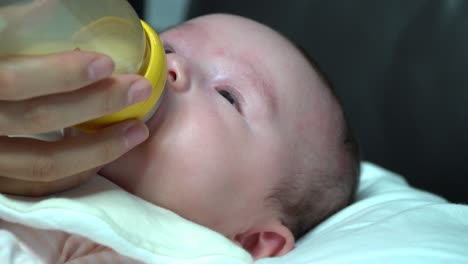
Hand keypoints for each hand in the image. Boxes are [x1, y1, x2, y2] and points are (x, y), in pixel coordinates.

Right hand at [0, 51, 150, 195]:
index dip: (61, 73)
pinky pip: (39, 187)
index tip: (106, 64)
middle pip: (39, 119)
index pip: (13, 80)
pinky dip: (77, 171)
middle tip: (139, 88)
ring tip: (136, 130)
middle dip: (97, 102)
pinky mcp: (0, 183)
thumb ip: (18, 44)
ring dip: (99, 148)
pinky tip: (104, 154)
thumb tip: (57, 14)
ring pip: (44, 164)